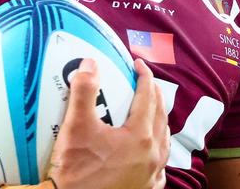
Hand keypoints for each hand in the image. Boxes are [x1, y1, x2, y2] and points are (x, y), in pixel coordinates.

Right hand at [46, 58, 168, 188]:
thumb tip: (89, 64)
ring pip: (164, 140)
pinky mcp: (147, 188)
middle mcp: (152, 155)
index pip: (148, 96)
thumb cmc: (75, 172)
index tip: (138, 63)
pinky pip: (160, 164)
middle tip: (145, 81)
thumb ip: (83, 92)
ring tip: (150, 111)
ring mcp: (152, 174)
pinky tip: (149, 150)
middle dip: (154, 95)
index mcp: (140, 136)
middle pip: (160, 116)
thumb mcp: (76, 128)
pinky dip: (157, 148)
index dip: (144, 76)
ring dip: (159, 120)